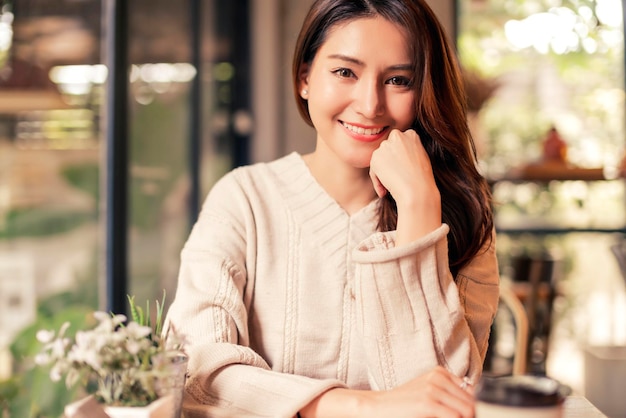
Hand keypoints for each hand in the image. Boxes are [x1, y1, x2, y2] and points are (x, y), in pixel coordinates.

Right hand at [299, 366, 474, 417]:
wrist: (377, 407)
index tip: (463, 417)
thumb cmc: (401, 404)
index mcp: (439, 373)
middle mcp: (438, 377)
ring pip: (467, 411)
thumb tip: (472, 407)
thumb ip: (447, 394)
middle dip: (469, 416)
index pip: (470, 393)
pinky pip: (456, 417)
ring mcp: (433, 389)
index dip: (470, 410)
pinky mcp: (428, 403)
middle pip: (471, 402)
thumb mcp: (427, 392)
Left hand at [369, 129, 440, 243]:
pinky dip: (377, 181)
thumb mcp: (420, 164)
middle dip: (389, 168)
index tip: (407, 176)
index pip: (398, 146)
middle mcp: (400, 135)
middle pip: (386, 152)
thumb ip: (409, 156)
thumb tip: (399, 159)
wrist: (418, 195)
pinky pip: (372, 169)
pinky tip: (386, 189)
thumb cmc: (424, 185)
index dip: (400, 164)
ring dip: (382, 176)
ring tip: (394, 188)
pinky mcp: (377, 156)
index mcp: (414, 134)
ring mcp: (388, 145)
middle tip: (400, 183)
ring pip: (378, 161)